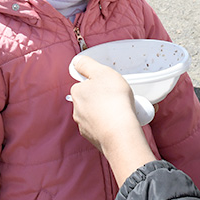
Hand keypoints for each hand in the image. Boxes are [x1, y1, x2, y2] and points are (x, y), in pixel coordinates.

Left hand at [70, 56, 155, 183]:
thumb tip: (76, 61)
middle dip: (102, 97)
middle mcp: (77, 110)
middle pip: (91, 99)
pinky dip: (110, 124)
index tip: (109, 84)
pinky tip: (120, 122)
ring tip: (123, 110)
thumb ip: (87, 64)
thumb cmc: (113, 100)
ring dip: (106, 111)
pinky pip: (102, 127)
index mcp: (77, 92)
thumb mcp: (102, 72)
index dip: (97, 82)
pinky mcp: (94, 138)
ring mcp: (85, 126)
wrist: (120, 133)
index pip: (84, 83)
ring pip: (96, 114)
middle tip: (118, 96)